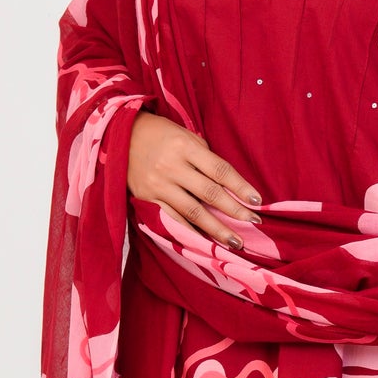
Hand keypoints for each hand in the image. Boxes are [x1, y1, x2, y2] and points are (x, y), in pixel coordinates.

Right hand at [127, 113, 261, 250]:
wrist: (120, 135)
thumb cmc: (161, 134)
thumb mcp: (185, 135)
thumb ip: (205, 158)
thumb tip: (229, 185)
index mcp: (185, 147)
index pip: (220, 170)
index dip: (240, 187)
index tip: (257, 202)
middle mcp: (172, 167)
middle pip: (210, 193)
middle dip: (234, 211)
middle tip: (254, 224)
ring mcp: (158, 185)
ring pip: (193, 212)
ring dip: (216, 229)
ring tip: (235, 242)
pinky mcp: (147, 199)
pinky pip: (172, 220)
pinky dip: (190, 233)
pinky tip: (205, 243)